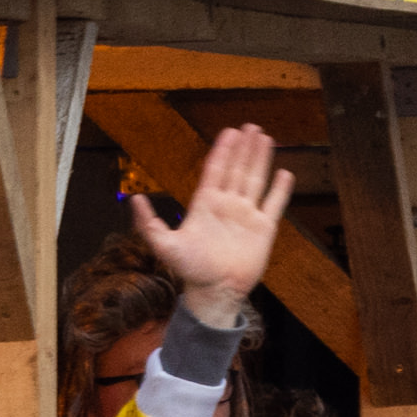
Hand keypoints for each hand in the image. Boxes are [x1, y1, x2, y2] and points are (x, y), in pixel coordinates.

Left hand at [128, 122, 290, 316]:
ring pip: (255, 180)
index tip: (229, 132)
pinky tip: (284, 172)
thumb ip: (148, 223)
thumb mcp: (164, 245)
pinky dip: (280, 188)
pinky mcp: (264, 228)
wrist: (215, 291)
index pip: (215, 170)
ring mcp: (246, 215)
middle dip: (244, 148)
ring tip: (266, 138)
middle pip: (237, 169)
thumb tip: (133, 199)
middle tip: (251, 126)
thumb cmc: (190, 270)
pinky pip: (274, 204)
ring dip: (260, 159)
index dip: (222, 150)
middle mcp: (227, 206)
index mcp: (204, 205)